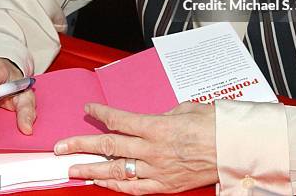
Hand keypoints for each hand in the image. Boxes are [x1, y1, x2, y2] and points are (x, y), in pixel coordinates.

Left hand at [54, 102, 217, 193]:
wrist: (233, 148)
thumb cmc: (214, 124)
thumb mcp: (185, 108)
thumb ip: (164, 114)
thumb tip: (153, 119)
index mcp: (156, 126)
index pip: (119, 119)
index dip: (100, 113)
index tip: (88, 108)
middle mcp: (152, 149)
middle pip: (109, 146)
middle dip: (81, 145)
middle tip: (61, 146)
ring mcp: (157, 169)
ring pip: (116, 170)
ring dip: (90, 169)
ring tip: (71, 169)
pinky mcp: (164, 184)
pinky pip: (134, 188)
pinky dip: (114, 186)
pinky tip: (100, 183)